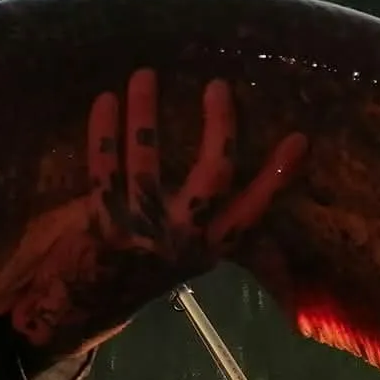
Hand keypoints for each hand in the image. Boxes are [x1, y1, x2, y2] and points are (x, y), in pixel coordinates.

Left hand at [6, 69, 305, 350]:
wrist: (82, 305)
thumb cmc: (140, 265)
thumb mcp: (183, 255)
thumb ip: (208, 222)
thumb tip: (237, 174)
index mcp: (209, 247)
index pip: (253, 210)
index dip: (277, 176)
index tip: (297, 138)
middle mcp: (182, 237)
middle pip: (212, 176)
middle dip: (219, 128)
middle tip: (218, 86)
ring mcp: (142, 228)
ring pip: (148, 161)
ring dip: (145, 113)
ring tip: (144, 75)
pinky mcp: (103, 220)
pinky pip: (103, 167)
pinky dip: (102, 132)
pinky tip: (105, 99)